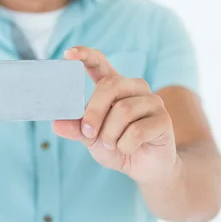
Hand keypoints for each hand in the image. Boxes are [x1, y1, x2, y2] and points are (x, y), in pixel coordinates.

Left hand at [53, 46, 176, 183]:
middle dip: (94, 112)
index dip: (85, 55)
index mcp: (114, 86)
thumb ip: (76, 128)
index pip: (99, 63)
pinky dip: (125, 146)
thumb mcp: (91, 138)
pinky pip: (136, 131)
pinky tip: (128, 149)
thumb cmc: (116, 146)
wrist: (145, 168)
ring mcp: (152, 101)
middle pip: (110, 86)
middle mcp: (134, 87)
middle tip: (88, 133)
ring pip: (123, 111)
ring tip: (112, 145)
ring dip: (110, 135)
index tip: (69, 54)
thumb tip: (56, 124)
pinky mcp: (164, 119)